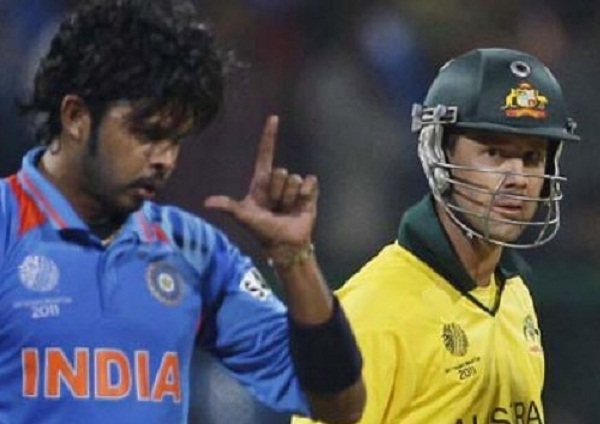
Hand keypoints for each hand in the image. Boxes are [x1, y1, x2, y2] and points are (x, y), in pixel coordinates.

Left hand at [204, 115, 317, 250]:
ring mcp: (293, 187)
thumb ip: (229, 207)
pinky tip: (300, 205)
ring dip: (290, 197)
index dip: (269, 136)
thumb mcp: (244, 217)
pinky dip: (305, 194)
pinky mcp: (308, 192)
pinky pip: (309, 181)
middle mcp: (277, 181)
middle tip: (274, 208)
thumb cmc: (262, 231)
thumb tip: (207, 203)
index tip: (273, 118)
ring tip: (286, 211)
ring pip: (294, 178)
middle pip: (280, 171)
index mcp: (261, 181)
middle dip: (277, 191)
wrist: (284, 245)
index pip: (265, 153)